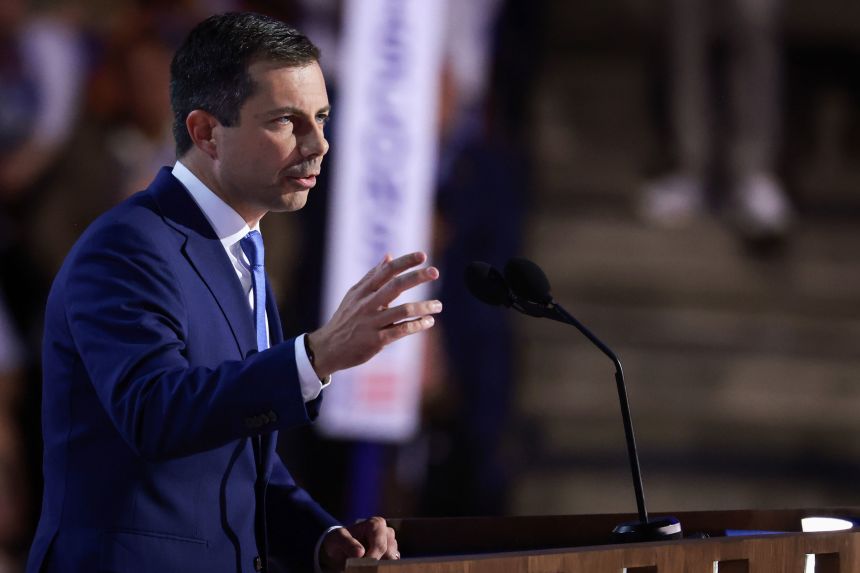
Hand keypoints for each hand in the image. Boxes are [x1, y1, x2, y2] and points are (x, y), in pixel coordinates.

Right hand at [307, 252, 440, 378]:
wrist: (328, 348)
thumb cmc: (345, 318)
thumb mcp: (354, 294)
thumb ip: (372, 276)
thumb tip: (389, 256)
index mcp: (364, 291)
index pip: (387, 271)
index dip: (405, 262)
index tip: (423, 255)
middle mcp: (368, 304)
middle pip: (396, 286)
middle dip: (417, 277)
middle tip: (435, 272)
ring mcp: (372, 323)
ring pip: (403, 310)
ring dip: (424, 307)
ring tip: (438, 305)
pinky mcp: (376, 341)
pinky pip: (401, 331)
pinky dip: (417, 325)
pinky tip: (428, 322)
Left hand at [319, 517, 398, 571]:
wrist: (339, 548)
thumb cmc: (339, 540)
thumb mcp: (338, 538)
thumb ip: (348, 543)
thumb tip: (360, 553)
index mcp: (376, 524)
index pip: (380, 545)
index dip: (372, 558)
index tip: (361, 564)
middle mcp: (387, 532)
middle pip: (388, 553)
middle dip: (375, 563)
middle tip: (363, 566)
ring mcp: (391, 544)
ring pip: (392, 560)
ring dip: (379, 565)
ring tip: (365, 564)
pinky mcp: (392, 555)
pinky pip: (391, 564)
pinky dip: (381, 567)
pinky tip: (371, 566)